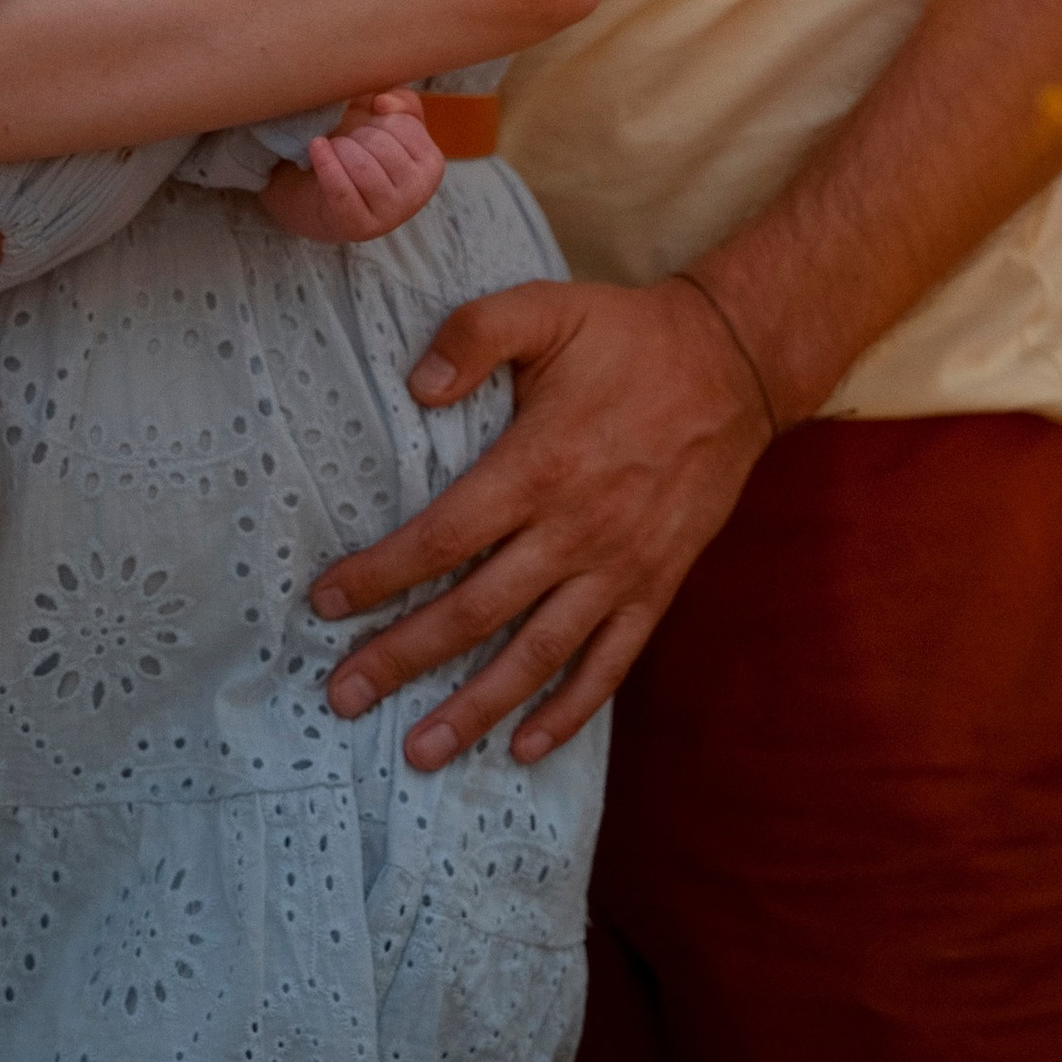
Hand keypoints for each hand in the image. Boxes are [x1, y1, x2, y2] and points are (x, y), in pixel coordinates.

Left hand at [264, 92, 447, 245]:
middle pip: (381, 145)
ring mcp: (390, 215)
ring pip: (361, 166)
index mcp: (432, 165)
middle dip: (357, 134)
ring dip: (340, 148)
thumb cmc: (363, 151)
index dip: (377, 118)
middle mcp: (418, 193)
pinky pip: (341, 189)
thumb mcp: (388, 119)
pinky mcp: (359, 227)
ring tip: (333, 148)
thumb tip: (382, 102)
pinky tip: (316, 147)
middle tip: (346, 140)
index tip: (367, 124)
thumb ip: (400, 99)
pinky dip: (325, 163)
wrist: (327, 193)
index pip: (404, 125)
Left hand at [310, 274, 772, 768]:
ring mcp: (619, 567)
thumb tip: (415, 388)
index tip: (326, 602)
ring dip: (476, 707)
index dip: (380, 574)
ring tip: (420, 752)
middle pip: (476, 611)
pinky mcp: (656, 585)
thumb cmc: (628, 337)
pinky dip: (569, 711)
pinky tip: (526, 747)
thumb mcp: (547, 309)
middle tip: (344, 695)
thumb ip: (475, 335)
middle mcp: (576, 529)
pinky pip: (611, 662)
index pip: (443, 537)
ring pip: (538, 654)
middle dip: (404, 657)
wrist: (735, 364)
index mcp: (539, 464)